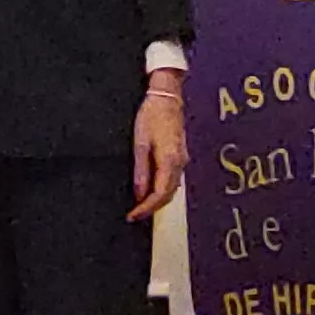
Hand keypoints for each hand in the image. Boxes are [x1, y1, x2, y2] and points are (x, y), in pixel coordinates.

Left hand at [129, 76, 184, 220]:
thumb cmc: (151, 116)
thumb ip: (141, 170)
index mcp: (169, 161)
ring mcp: (182, 160)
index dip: (146, 208)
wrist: (167, 98)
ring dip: (156, 200)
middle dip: (151, 208)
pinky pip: (172, 179)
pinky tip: (149, 189)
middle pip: (168, 195)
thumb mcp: (140, 142)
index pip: (160, 194)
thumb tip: (139, 194)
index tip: (132, 216)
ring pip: (171, 189)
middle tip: (133, 215)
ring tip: (139, 206)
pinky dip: (161, 189)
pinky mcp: (180, 156)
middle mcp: (179, 164)